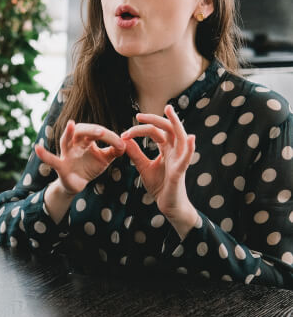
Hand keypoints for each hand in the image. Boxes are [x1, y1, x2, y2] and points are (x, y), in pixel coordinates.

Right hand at [35, 120, 125, 194]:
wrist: (77, 184)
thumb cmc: (89, 166)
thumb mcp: (104, 158)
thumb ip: (115, 150)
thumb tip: (126, 144)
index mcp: (86, 139)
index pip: (97, 132)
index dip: (109, 137)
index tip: (121, 144)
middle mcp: (74, 143)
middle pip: (80, 131)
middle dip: (91, 130)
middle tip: (102, 132)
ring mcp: (65, 153)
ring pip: (65, 140)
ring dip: (68, 133)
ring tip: (70, 125)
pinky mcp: (60, 166)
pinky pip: (51, 160)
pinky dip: (44, 155)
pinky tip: (37, 149)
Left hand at [121, 105, 198, 238]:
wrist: (168, 205)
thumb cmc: (159, 185)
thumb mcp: (143, 167)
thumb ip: (136, 153)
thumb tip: (124, 139)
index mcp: (166, 149)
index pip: (155, 131)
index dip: (140, 129)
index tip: (124, 133)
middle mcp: (174, 151)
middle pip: (167, 129)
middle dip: (155, 119)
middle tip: (139, 115)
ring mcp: (179, 160)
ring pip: (180, 137)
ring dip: (176, 123)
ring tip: (170, 111)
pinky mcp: (180, 172)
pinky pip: (187, 159)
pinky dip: (190, 148)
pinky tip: (191, 138)